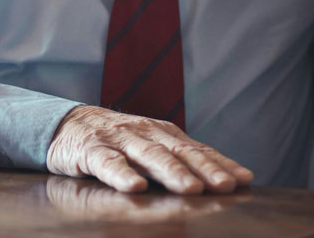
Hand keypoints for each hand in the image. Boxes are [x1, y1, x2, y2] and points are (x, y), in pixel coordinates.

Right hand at [46, 105, 253, 193]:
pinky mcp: (93, 149)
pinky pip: (108, 163)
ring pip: (150, 156)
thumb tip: (223, 181)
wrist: (69, 123)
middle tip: (226, 186)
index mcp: (165, 134)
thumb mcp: (151, 147)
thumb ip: (180, 160)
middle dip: (205, 169)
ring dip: (172, 172)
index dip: (221, 164)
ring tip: (191, 188)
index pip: (198, 150)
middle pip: (180, 152)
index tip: (244, 180)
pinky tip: (134, 187)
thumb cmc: (119, 141)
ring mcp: (120, 140)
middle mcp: (147, 133)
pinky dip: (121, 174)